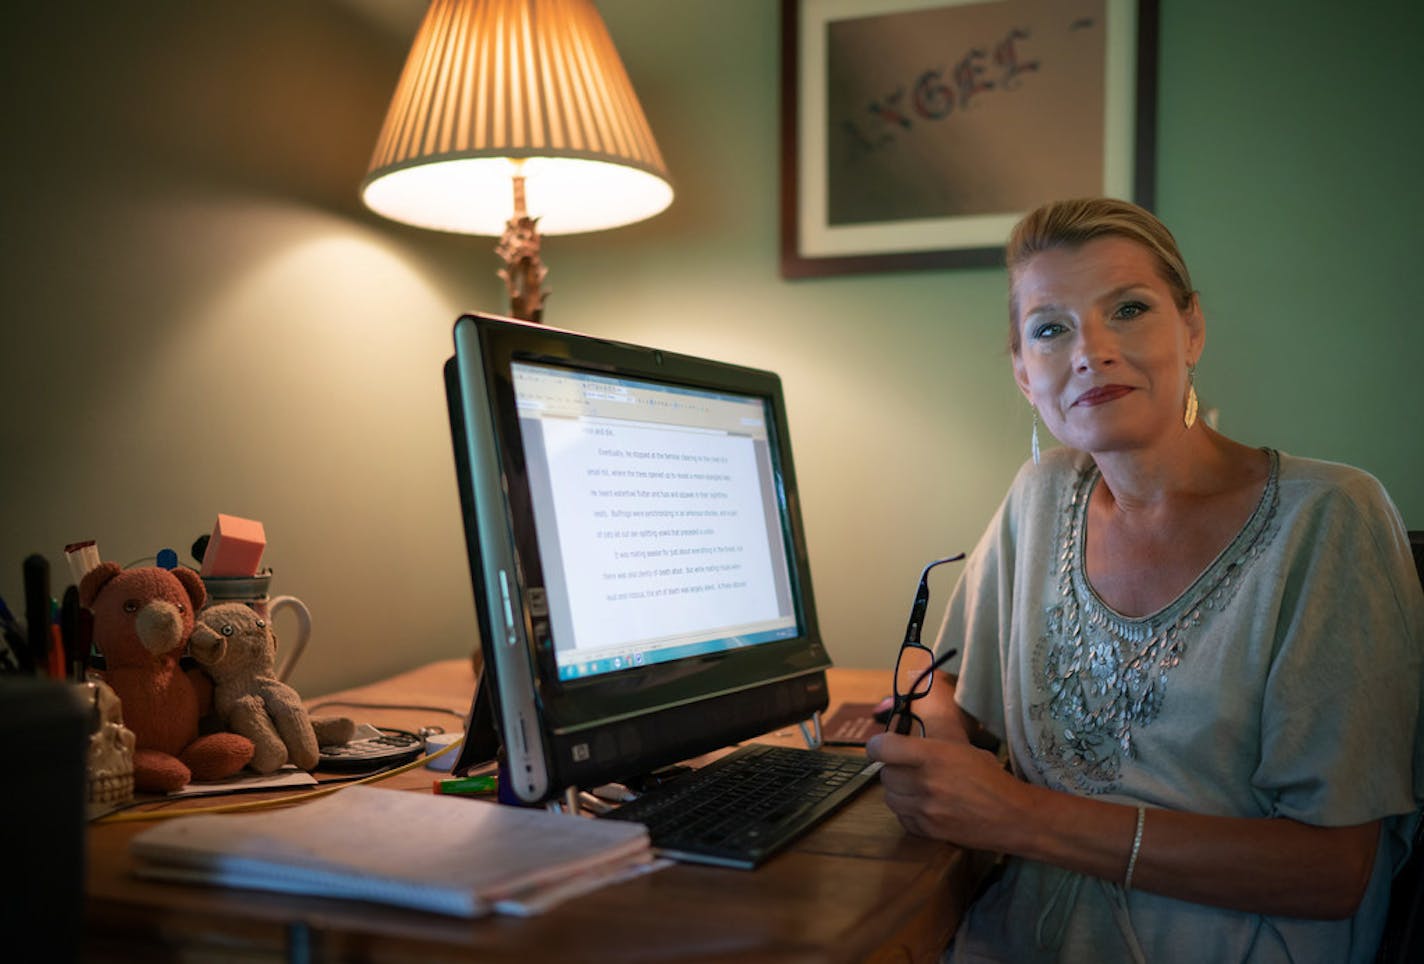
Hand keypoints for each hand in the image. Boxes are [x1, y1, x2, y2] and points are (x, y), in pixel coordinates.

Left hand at [866, 727, 1027, 852]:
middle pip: (885, 775)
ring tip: (917, 788)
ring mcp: (925, 809)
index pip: (883, 748)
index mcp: (933, 755)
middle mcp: (925, 782)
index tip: (882, 747)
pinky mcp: (929, 831)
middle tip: (908, 769)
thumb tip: (902, 738)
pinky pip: (902, 819)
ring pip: (890, 798)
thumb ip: (931, 743)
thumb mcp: (962, 748)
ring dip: (898, 792)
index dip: (878, 746)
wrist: (1012, 816)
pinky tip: (924, 807)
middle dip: (893, 770)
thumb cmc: (989, 777)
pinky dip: (908, 812)